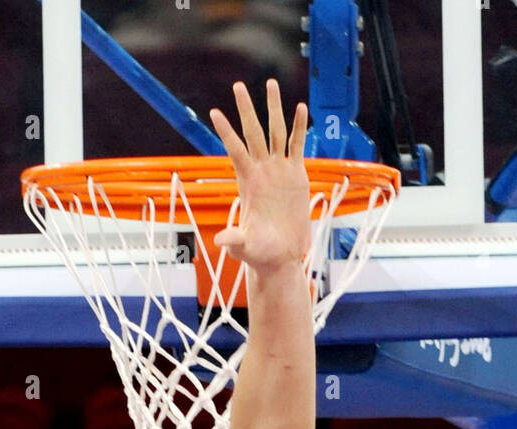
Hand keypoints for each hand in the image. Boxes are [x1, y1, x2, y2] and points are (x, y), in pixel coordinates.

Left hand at [209, 79, 309, 272]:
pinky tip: (300, 108)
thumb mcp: (245, 247)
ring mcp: (279, 171)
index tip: (216, 111)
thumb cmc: (260, 253)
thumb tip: (222, 240)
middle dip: (246, 109)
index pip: (235, 150)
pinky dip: (299, 127)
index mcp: (248, 182)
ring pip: (276, 132)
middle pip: (253, 133)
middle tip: (238, 86)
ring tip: (271, 84)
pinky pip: (297, 146)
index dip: (226, 131)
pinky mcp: (296, 176)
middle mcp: (262, 171)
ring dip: (274, 109)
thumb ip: (235, 240)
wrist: (281, 256)